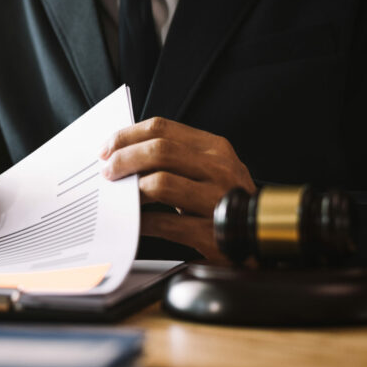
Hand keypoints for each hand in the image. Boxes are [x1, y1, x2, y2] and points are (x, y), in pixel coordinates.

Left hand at [99, 117, 254, 259]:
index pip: (162, 128)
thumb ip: (175, 157)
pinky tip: (132, 222)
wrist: (259, 238)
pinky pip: (163, 223)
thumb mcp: (208, 169)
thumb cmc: (223, 201)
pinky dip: (141, 221)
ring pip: (159, 184)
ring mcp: (216, 201)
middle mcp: (219, 170)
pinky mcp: (210, 233)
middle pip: (159, 151)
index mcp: (215, 149)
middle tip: (107, 171)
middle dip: (123, 159)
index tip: (107, 148)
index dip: (128, 136)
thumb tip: (124, 153)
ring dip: (130, 189)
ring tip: (118, 195)